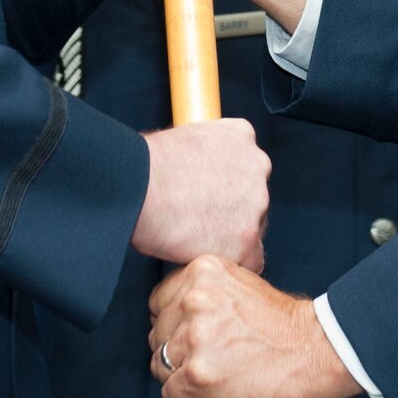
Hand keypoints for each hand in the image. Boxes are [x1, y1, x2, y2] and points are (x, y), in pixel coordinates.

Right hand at [133, 120, 270, 271]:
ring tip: (194, 237)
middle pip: (252, 197)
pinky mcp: (247, 238)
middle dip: (231, 210)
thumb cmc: (146, 164)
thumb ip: (206, 154)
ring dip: (230, 236)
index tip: (206, 195)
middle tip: (199, 219)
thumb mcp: (186, 137)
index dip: (224, 185)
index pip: (245, 166)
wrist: (139, 186)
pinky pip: (249, 260)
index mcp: (242, 135)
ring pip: (251, 228)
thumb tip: (198, 169)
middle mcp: (258, 165)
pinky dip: (229, 261)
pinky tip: (204, 255)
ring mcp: (257, 203)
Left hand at [149, 256, 359, 397]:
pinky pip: (171, 394)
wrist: (316, 352)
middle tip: (204, 360)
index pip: (159, 301)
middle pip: (157, 334)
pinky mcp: (198, 375)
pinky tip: (211, 395)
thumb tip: (178, 316)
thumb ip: (208, 294)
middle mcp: (194, 300)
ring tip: (210, 377)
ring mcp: (195, 338)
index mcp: (203, 272)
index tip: (187, 335)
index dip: (173, 323)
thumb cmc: (285, 326)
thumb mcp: (241, 286)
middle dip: (175, 351)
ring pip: (160, 365)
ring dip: (180, 377)